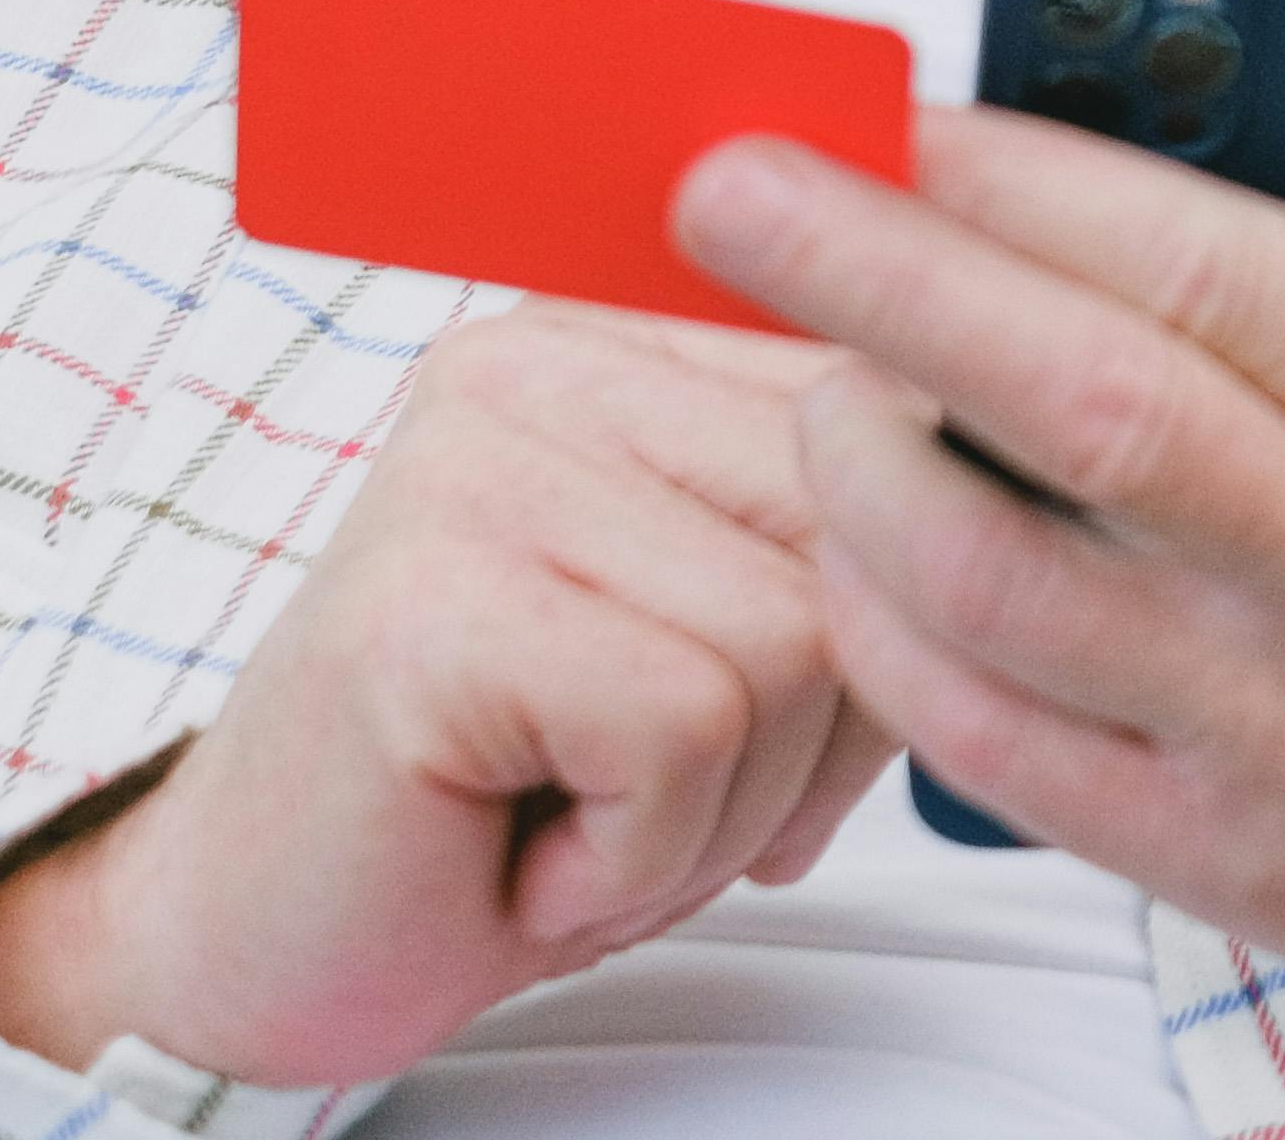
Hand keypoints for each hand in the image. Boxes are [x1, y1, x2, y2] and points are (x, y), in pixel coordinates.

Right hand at [0, 307, 888, 1085]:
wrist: (265, 945)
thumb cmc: (510, 800)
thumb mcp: (730, 638)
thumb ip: (852, 547)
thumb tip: (1019, 517)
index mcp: (631, 337)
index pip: (901, 418)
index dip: (880, 622)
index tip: (745, 711)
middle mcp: (550, 355)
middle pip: (871, 532)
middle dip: (810, 728)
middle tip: (642, 785)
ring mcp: (478, 462)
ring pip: (797, 640)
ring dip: (718, 805)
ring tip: (573, 811)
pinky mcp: (431, 598)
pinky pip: (687, 726)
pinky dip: (637, 851)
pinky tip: (524, 849)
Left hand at [674, 0, 1284, 1139]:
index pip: (1201, 262)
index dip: (1023, 172)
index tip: (902, 101)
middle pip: (1067, 405)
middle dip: (869, 280)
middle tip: (728, 188)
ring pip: (999, 583)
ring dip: (861, 463)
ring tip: (800, 365)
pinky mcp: (1238, 859)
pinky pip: (998, 746)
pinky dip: (896, 641)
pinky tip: (862, 545)